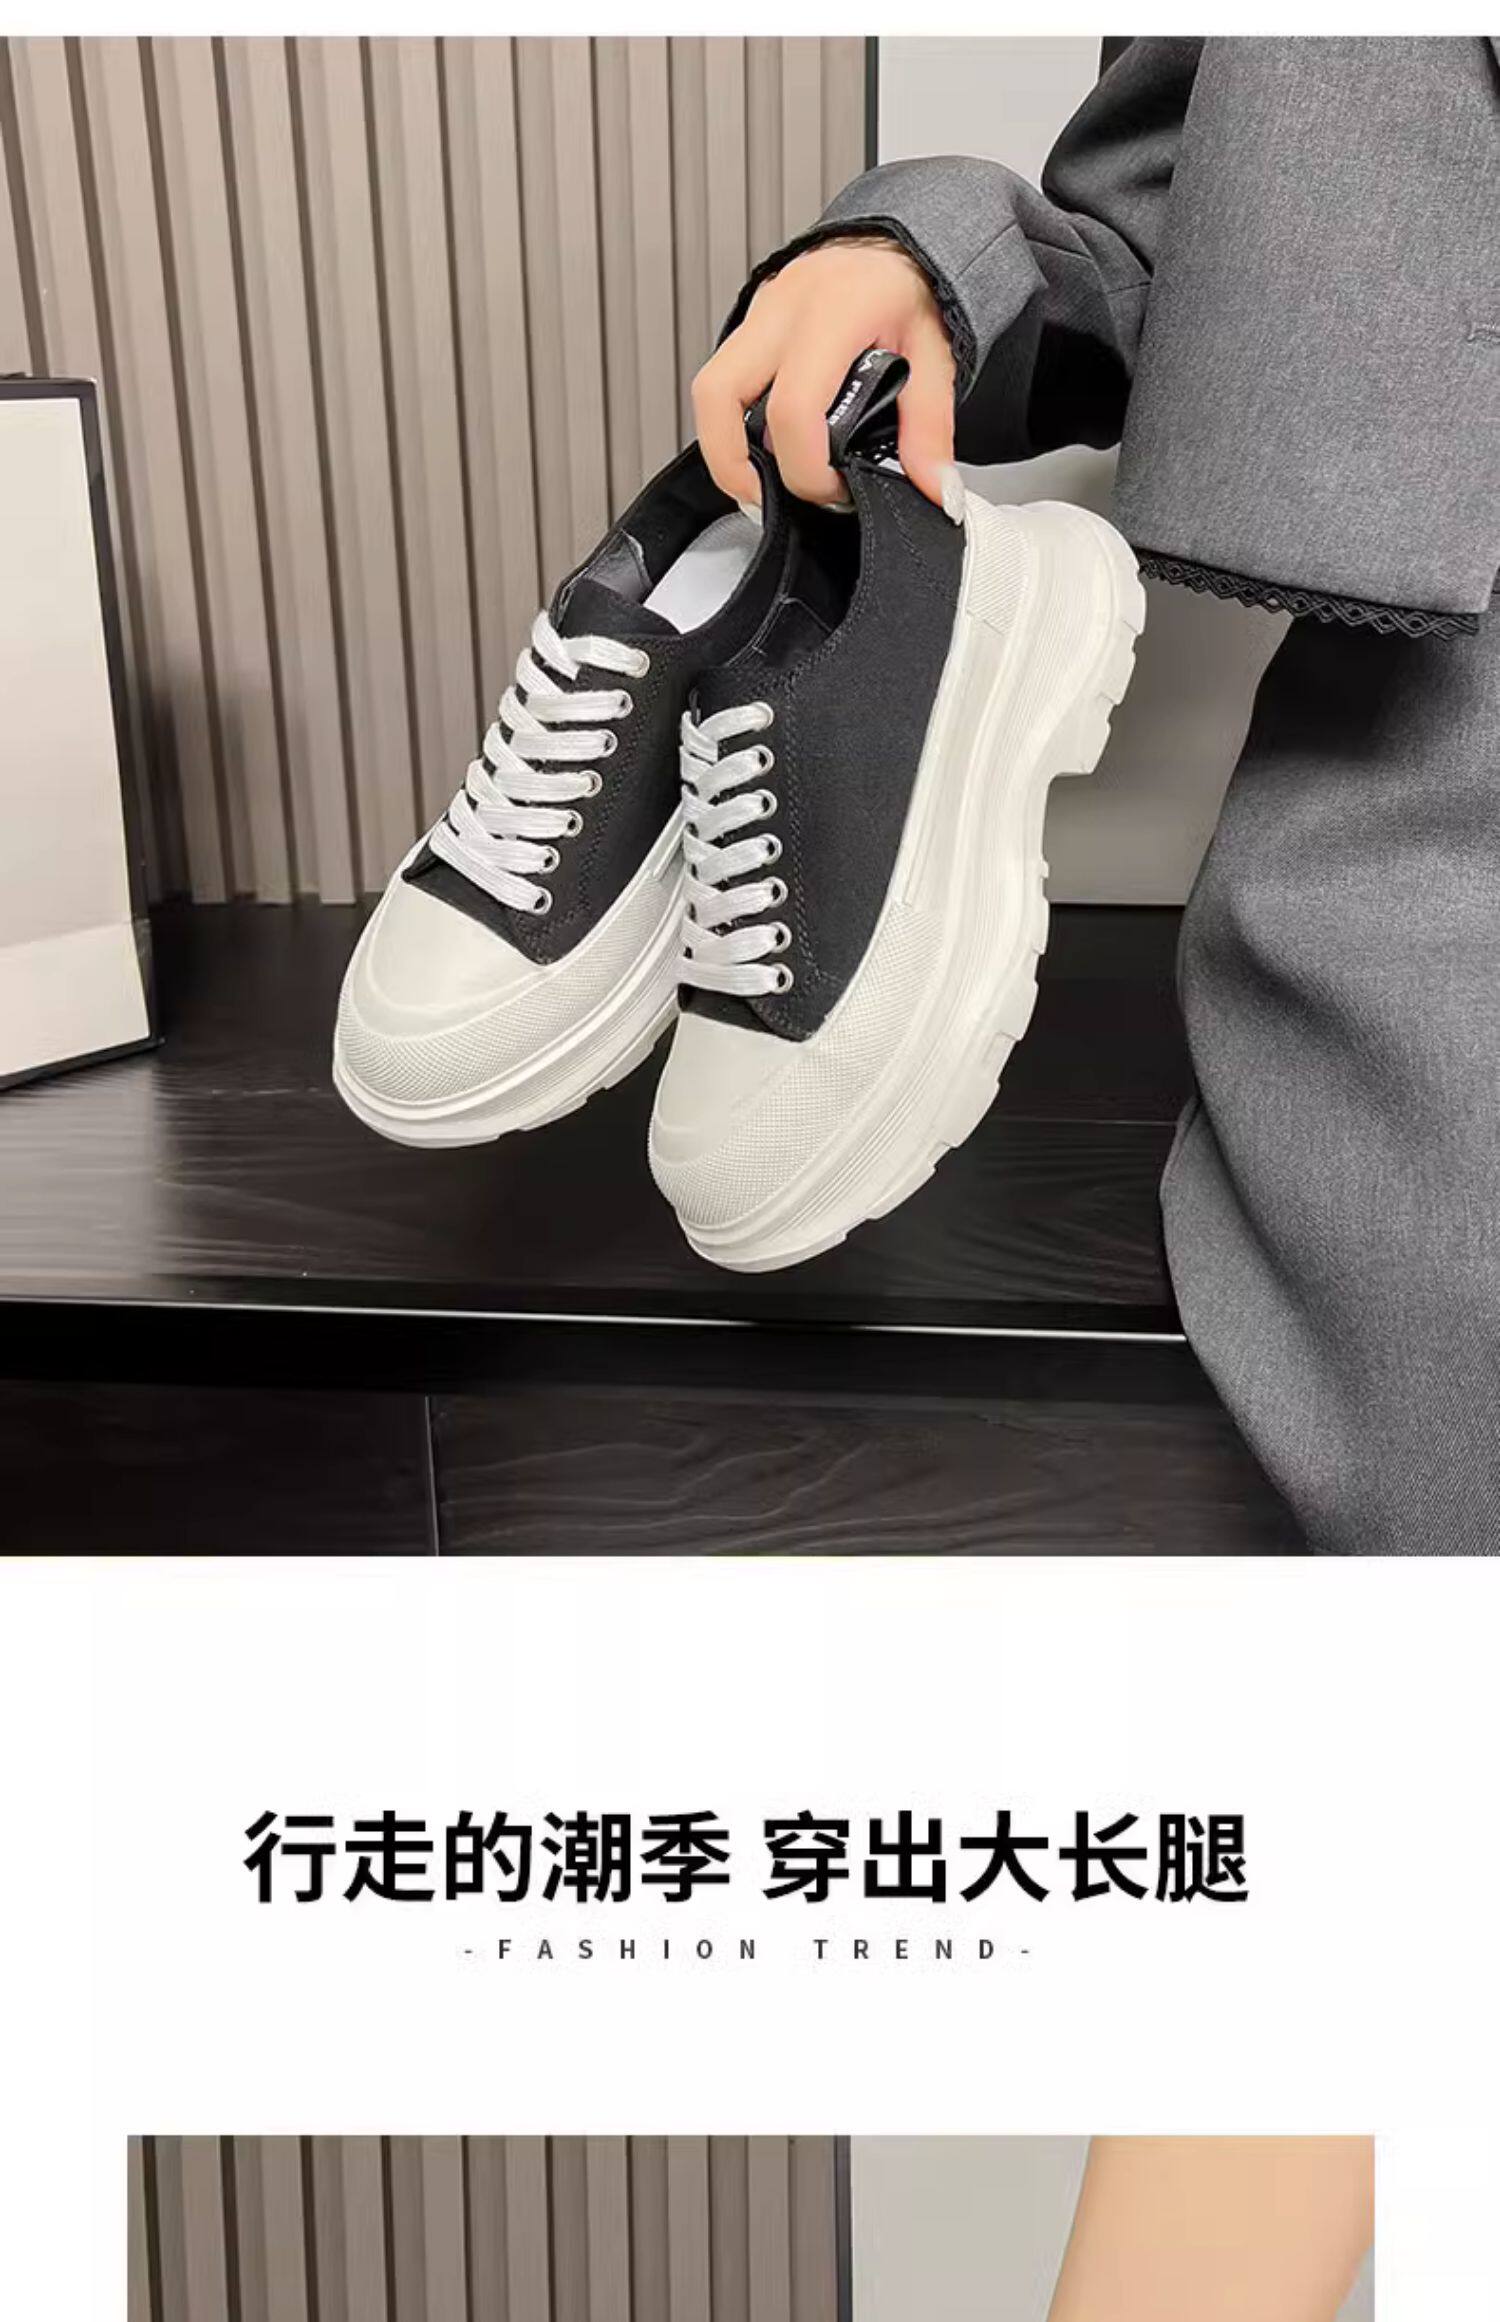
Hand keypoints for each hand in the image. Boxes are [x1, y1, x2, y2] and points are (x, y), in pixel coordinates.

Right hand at [693, 238, 959, 515]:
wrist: (896, 241)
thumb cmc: (910, 287)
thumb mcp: (936, 356)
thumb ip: (931, 429)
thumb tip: (936, 491)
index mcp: (834, 312)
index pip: (795, 409)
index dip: (808, 471)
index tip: (837, 492)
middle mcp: (783, 309)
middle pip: (719, 397)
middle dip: (733, 467)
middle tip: (767, 500)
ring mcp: (759, 313)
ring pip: (708, 391)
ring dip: (725, 448)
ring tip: (762, 481)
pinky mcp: (750, 324)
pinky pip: (722, 381)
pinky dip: (734, 424)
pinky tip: (768, 444)